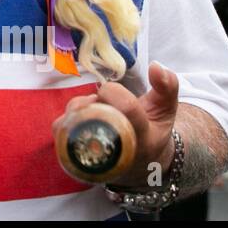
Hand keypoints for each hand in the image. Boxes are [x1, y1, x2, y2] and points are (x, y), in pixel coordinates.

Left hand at [51, 61, 179, 188]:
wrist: (139, 161)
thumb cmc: (152, 128)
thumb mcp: (165, 108)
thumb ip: (166, 86)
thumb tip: (156, 66)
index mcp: (144, 136)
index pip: (127, 108)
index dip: (115, 92)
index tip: (112, 90)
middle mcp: (120, 150)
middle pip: (97, 114)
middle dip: (96, 100)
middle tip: (102, 99)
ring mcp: (97, 155)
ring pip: (75, 121)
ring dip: (81, 107)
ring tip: (95, 109)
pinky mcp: (76, 154)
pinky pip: (61, 130)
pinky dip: (69, 116)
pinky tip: (83, 116)